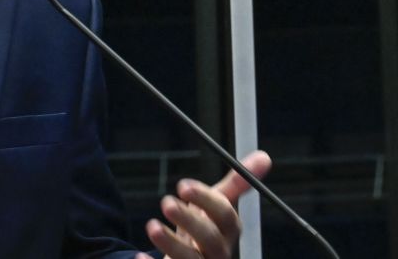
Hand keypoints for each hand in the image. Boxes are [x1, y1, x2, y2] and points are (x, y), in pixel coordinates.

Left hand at [136, 150, 272, 258]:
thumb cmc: (205, 229)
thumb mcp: (217, 206)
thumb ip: (235, 184)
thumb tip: (264, 157)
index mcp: (227, 231)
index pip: (226, 216)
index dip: (207, 201)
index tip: (183, 186)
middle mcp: (218, 252)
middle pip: (211, 240)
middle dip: (190, 221)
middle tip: (167, 203)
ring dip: (171, 244)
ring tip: (152, 226)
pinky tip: (140, 257)